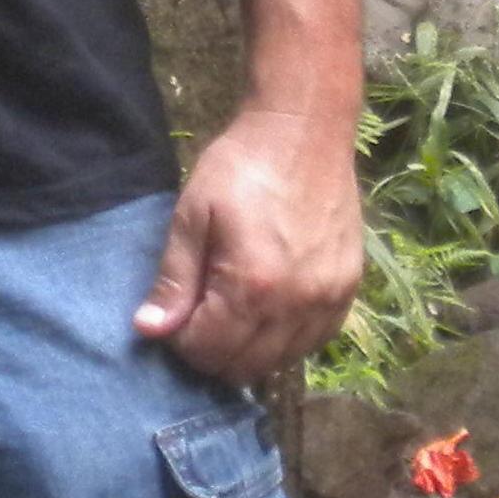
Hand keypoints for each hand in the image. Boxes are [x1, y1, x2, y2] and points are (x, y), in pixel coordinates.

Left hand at [132, 103, 363, 387]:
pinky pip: (313, 342)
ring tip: (232, 310)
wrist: (304, 130)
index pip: (207, 352)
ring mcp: (328, 301)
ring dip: (249, 350)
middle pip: (244, 367)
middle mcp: (296, 305)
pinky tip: (268, 310)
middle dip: (213, 351)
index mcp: (253, 286)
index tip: (175, 312)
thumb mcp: (193, 214)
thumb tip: (149, 330)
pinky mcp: (348, 291)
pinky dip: (285, 339)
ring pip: (280, 362)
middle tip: (200, 313)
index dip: (180, 340)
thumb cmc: (241, 166)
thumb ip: (174, 277)